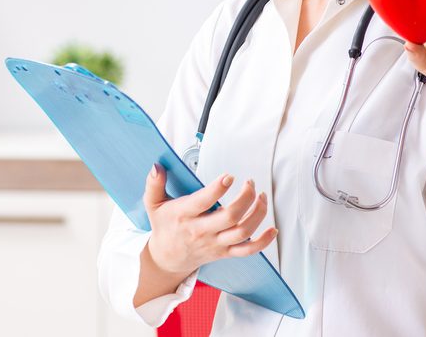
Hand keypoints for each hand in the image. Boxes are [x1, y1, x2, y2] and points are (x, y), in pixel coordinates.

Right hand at [142, 163, 276, 276]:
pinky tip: (272, 229)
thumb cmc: (164, 227)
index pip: (203, 202)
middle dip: (245, 197)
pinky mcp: (224, 253)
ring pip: (242, 232)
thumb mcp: (153, 204)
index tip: (229, 176)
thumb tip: (157, 167)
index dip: (218, 188)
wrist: (167, 258)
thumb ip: (154, 184)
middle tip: (249, 183)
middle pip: (230, 217)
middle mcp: (201, 231)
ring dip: (257, 213)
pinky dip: (263, 241)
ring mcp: (215, 243)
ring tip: (261, 196)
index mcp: (184, 215)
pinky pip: (248, 250)